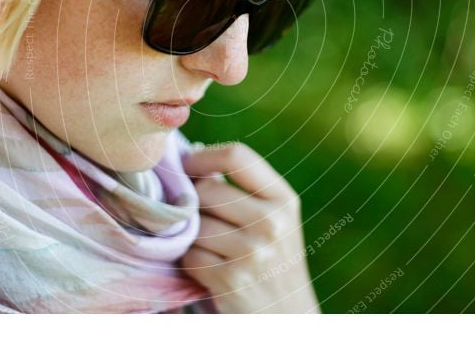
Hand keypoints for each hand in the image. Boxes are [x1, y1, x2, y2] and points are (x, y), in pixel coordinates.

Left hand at [180, 143, 320, 312]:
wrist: (287, 319)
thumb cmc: (272, 261)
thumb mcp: (272, 220)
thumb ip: (240, 189)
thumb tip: (191, 154)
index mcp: (283, 199)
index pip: (236, 155)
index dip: (203, 157)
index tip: (187, 165)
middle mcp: (272, 222)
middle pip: (207, 189)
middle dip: (194, 202)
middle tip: (199, 217)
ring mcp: (253, 251)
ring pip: (195, 224)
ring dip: (192, 236)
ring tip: (211, 248)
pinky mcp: (231, 278)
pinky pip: (190, 254)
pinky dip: (192, 261)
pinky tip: (210, 270)